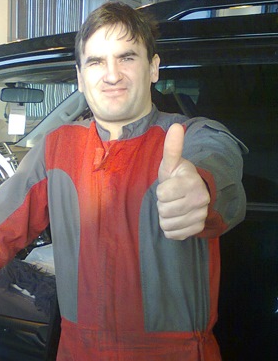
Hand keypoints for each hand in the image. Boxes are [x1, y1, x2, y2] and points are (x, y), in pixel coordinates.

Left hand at [156, 123, 210, 239]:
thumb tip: (176, 127)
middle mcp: (200, 200)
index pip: (162, 194)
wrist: (193, 194)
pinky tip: (177, 217)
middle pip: (163, 210)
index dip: (161, 190)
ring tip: (174, 206)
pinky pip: (172, 234)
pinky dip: (170, 228)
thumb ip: (172, 147)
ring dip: (165, 216)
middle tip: (172, 197)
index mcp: (192, 182)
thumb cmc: (177, 177)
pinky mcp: (195, 229)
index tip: (170, 186)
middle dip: (163, 204)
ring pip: (166, 223)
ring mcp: (199, 216)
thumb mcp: (172, 163)